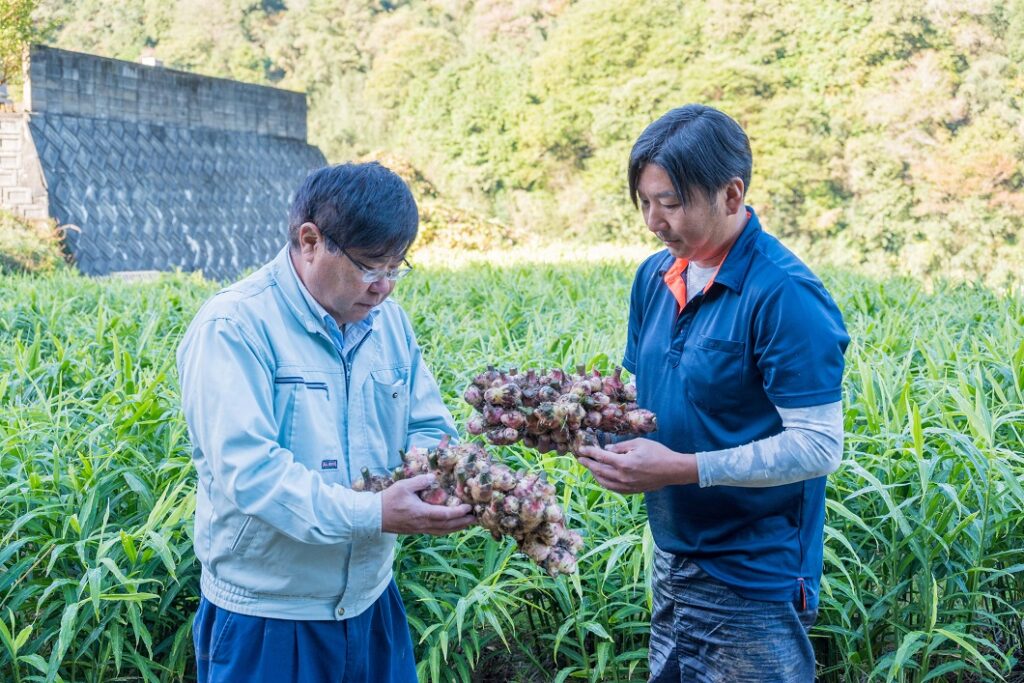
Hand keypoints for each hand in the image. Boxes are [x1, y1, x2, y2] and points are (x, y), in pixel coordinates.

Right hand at [380, 474, 475, 534]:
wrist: (374, 517)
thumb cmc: (388, 500)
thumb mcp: (404, 486)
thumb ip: (420, 481)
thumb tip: (433, 477)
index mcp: (422, 513)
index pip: (445, 515)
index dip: (458, 512)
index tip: (468, 508)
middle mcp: (423, 524)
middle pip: (447, 526)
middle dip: (463, 523)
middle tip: (475, 518)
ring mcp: (420, 529)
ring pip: (442, 531)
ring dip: (456, 528)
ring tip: (467, 523)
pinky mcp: (416, 530)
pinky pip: (436, 531)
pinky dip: (446, 529)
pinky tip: (450, 525)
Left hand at [576, 438, 696, 493]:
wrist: (672, 470)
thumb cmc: (658, 453)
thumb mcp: (639, 443)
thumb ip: (621, 446)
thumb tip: (607, 449)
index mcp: (624, 463)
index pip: (601, 457)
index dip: (589, 452)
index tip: (581, 449)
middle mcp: (622, 477)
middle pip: (599, 471)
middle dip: (588, 464)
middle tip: (580, 458)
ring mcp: (627, 486)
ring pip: (604, 482)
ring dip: (594, 474)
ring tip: (590, 467)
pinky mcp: (631, 491)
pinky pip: (613, 488)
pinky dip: (604, 482)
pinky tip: (602, 477)